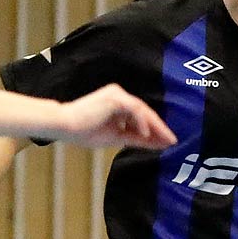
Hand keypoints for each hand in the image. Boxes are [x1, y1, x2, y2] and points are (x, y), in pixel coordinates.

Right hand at [54, 84, 176, 149]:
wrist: (65, 125)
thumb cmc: (84, 131)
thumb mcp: (115, 137)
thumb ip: (133, 138)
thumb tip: (152, 143)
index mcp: (118, 103)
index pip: (141, 116)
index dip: (155, 130)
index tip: (166, 142)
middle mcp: (120, 95)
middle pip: (145, 112)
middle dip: (159, 128)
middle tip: (172, 140)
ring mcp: (117, 95)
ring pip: (142, 110)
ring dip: (154, 126)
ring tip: (164, 139)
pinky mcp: (114, 98)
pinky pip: (133, 110)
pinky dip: (140, 122)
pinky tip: (146, 134)